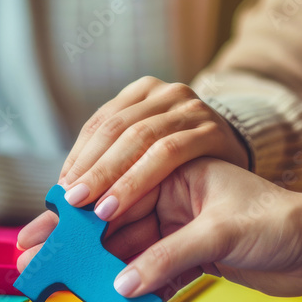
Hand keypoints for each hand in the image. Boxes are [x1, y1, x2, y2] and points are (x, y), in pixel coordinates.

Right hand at [17, 158, 301, 298]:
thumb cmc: (280, 224)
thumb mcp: (220, 235)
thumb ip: (168, 258)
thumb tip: (122, 286)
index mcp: (173, 169)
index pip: (112, 189)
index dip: (74, 216)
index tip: (42, 235)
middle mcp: (167, 194)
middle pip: (107, 220)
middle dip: (70, 242)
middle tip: (31, 260)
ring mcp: (174, 225)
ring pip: (121, 246)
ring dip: (91, 265)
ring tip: (53, 281)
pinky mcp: (183, 253)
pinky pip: (144, 267)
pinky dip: (124, 282)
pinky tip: (98, 295)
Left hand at [57, 77, 248, 221]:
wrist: (240, 162)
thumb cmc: (184, 165)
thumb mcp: (146, 154)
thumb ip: (111, 165)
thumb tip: (61, 192)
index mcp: (143, 92)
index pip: (101, 122)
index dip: (79, 156)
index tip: (61, 189)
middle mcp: (167, 93)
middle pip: (118, 129)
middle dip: (91, 168)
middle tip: (70, 201)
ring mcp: (191, 108)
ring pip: (141, 139)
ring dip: (112, 176)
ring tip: (93, 208)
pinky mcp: (211, 130)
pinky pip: (170, 153)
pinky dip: (138, 179)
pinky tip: (119, 203)